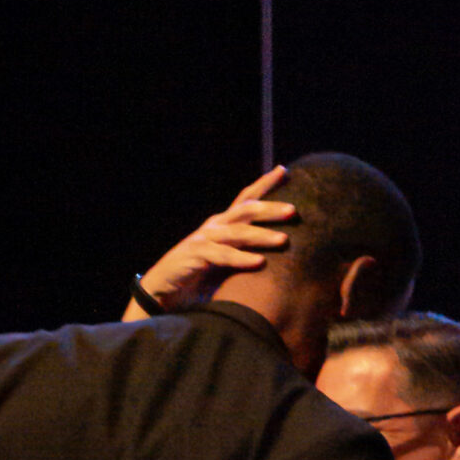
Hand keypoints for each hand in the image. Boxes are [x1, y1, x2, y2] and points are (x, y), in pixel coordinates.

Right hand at [127, 166, 295, 314]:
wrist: (165, 288)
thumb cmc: (200, 276)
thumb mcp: (228, 261)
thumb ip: (247, 252)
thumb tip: (280, 253)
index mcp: (224, 224)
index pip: (247, 199)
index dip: (265, 183)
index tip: (285, 170)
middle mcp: (216, 226)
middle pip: (246, 210)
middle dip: (270, 208)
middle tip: (293, 210)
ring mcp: (205, 238)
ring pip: (237, 232)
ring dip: (261, 235)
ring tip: (283, 240)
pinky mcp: (196, 254)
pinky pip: (222, 255)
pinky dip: (241, 259)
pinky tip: (259, 262)